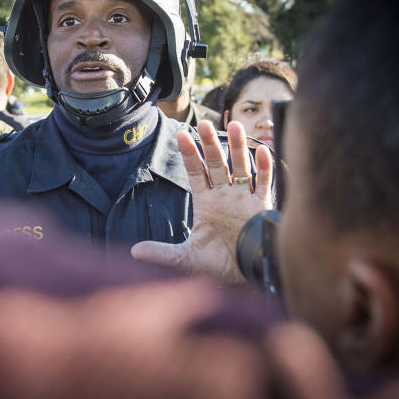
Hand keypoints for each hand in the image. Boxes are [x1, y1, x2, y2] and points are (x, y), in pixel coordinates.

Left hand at [131, 120, 272, 284]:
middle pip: (217, 164)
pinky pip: (264, 183)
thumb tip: (134, 252)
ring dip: (238, 147)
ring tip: (234, 124)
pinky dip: (264, 168)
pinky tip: (262, 151)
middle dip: (210, 144)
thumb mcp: (186, 259)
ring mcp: (243, 199)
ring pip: (240, 167)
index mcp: (206, 203)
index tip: (181, 135)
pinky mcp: (261, 208)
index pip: (195, 172)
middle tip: (204, 123)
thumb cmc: (216, 266)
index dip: (189, 154)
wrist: (244, 275)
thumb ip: (163, 254)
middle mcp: (224, 196)